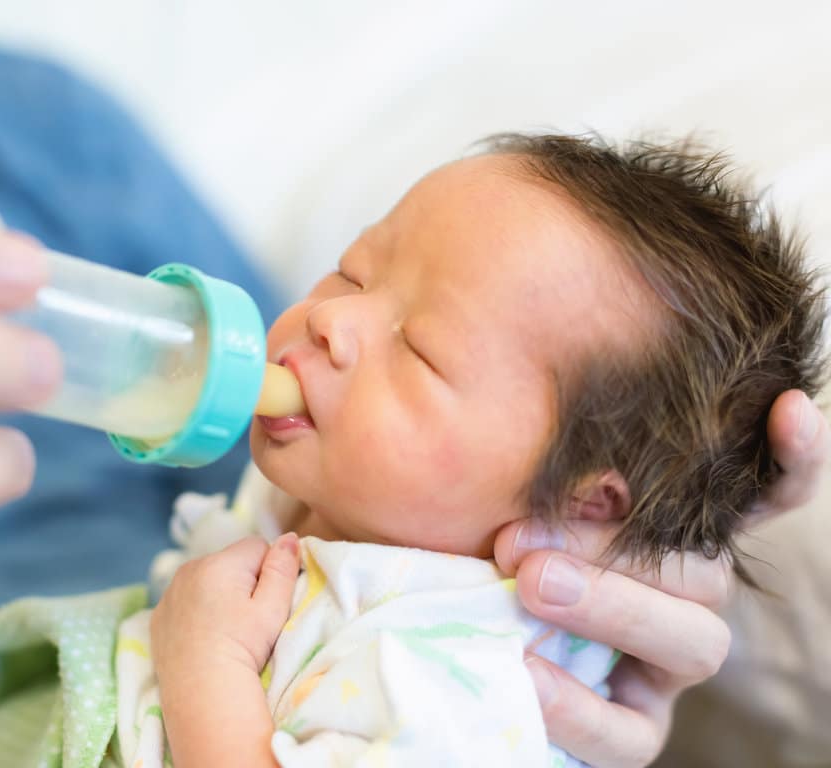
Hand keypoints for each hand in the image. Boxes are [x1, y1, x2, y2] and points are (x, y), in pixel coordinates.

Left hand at [151, 534, 299, 679]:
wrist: (201, 694)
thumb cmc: (243, 649)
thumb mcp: (272, 608)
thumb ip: (282, 568)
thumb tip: (290, 537)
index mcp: (219, 562)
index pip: (257, 546)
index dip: (269, 573)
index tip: (266, 603)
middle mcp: (189, 569)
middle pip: (230, 563)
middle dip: (243, 582)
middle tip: (247, 620)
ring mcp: (170, 593)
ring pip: (207, 581)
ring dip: (219, 594)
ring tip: (226, 630)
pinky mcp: (158, 616)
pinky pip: (186, 601)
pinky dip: (196, 611)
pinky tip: (204, 637)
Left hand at [493, 389, 827, 767]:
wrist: (435, 631)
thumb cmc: (471, 535)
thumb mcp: (501, 492)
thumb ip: (542, 466)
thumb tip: (548, 393)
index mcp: (668, 531)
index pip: (758, 495)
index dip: (787, 461)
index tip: (784, 410)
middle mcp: (684, 596)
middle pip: (705, 570)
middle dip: (617, 550)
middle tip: (520, 540)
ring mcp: (663, 665)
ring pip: (694, 640)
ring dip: (612, 608)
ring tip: (531, 586)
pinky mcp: (631, 727)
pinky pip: (630, 732)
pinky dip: (580, 705)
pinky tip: (527, 672)